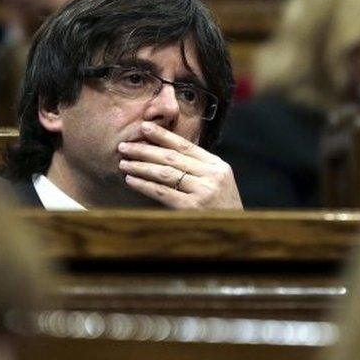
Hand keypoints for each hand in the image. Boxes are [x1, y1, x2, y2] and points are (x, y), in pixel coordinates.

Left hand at [117, 121, 242, 209]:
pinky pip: (163, 192)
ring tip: (124, 162)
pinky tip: (131, 180)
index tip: (144, 126)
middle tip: (124, 146)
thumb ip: (197, 168)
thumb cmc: (220, 209)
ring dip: (141, 166)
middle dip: (145, 149)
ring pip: (165, 173)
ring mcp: (204, 191)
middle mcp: (212, 175)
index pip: (185, 145)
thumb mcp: (216, 182)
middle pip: (172, 157)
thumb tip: (162, 152)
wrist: (235, 232)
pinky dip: (144, 185)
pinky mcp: (193, 208)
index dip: (162, 135)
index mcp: (217, 165)